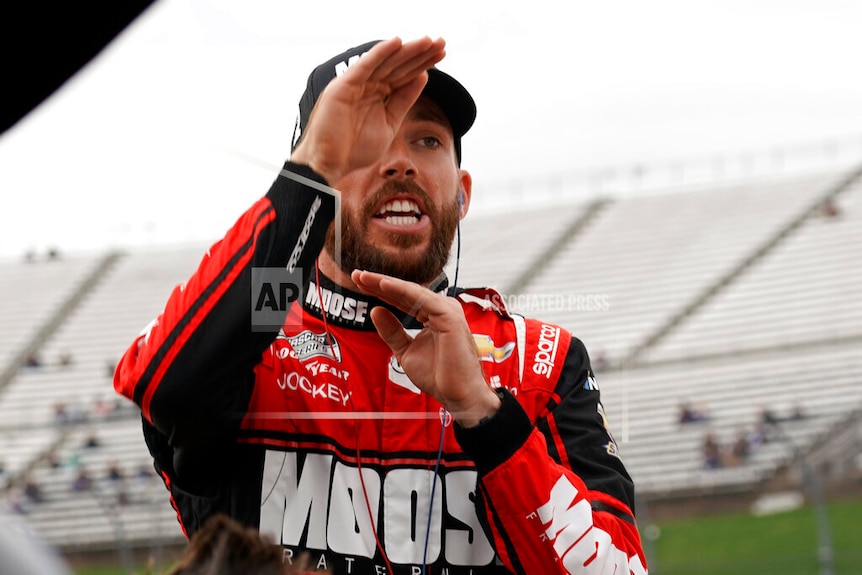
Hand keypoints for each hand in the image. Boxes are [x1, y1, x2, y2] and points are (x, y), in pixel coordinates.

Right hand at [290, 37, 445, 182]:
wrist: (331, 164)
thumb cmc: (355, 149)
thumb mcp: (389, 123)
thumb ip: (403, 101)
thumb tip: (422, 77)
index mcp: (378, 94)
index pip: (404, 74)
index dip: (423, 63)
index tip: (442, 53)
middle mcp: (367, 85)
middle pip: (398, 65)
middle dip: (419, 54)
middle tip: (441, 42)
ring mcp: (355, 84)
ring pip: (385, 63)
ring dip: (406, 50)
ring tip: (427, 41)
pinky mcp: (343, 87)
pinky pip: (365, 67)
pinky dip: (380, 54)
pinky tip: (397, 43)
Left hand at [351, 270, 500, 426]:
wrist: (457, 394)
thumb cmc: (438, 375)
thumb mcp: (406, 351)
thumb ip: (392, 331)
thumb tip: (375, 310)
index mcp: (432, 314)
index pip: (401, 299)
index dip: (380, 291)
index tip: (358, 283)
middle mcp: (440, 308)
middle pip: (404, 292)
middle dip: (379, 282)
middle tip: (356, 274)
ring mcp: (446, 309)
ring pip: (410, 291)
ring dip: (386, 283)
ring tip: (364, 277)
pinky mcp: (448, 314)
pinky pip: (420, 298)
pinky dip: (400, 290)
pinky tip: (383, 285)